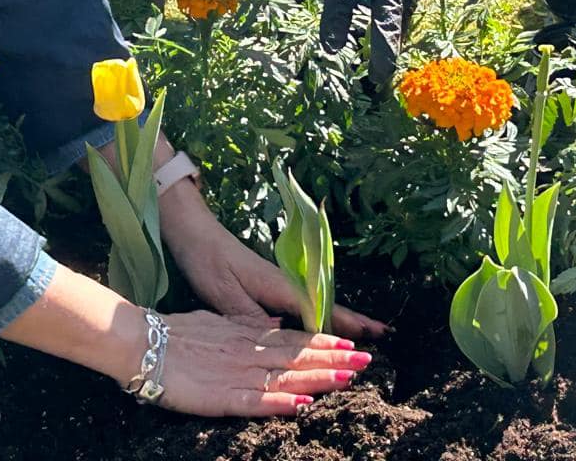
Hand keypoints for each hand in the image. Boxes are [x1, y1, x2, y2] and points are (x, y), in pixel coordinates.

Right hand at [157, 312, 371, 415]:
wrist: (141, 342)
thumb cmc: (175, 333)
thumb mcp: (216, 321)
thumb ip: (244, 326)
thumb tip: (272, 324)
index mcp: (246, 334)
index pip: (292, 339)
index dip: (323, 342)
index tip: (350, 345)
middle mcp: (248, 351)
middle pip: (298, 355)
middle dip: (333, 358)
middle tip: (367, 360)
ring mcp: (237, 373)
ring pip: (286, 375)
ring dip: (318, 377)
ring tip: (348, 377)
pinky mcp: (222, 395)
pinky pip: (256, 400)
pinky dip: (281, 402)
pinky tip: (303, 403)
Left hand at [160, 178, 387, 340]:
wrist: (193, 234)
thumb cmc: (209, 263)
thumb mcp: (227, 297)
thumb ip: (254, 322)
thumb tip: (282, 342)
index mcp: (279, 287)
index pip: (321, 310)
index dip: (348, 325)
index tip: (376, 335)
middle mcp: (284, 284)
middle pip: (325, 306)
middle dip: (352, 322)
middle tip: (383, 337)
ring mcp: (276, 284)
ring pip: (314, 305)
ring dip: (337, 319)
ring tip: (360, 335)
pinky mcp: (265, 287)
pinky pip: (299, 306)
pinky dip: (315, 316)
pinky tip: (317, 326)